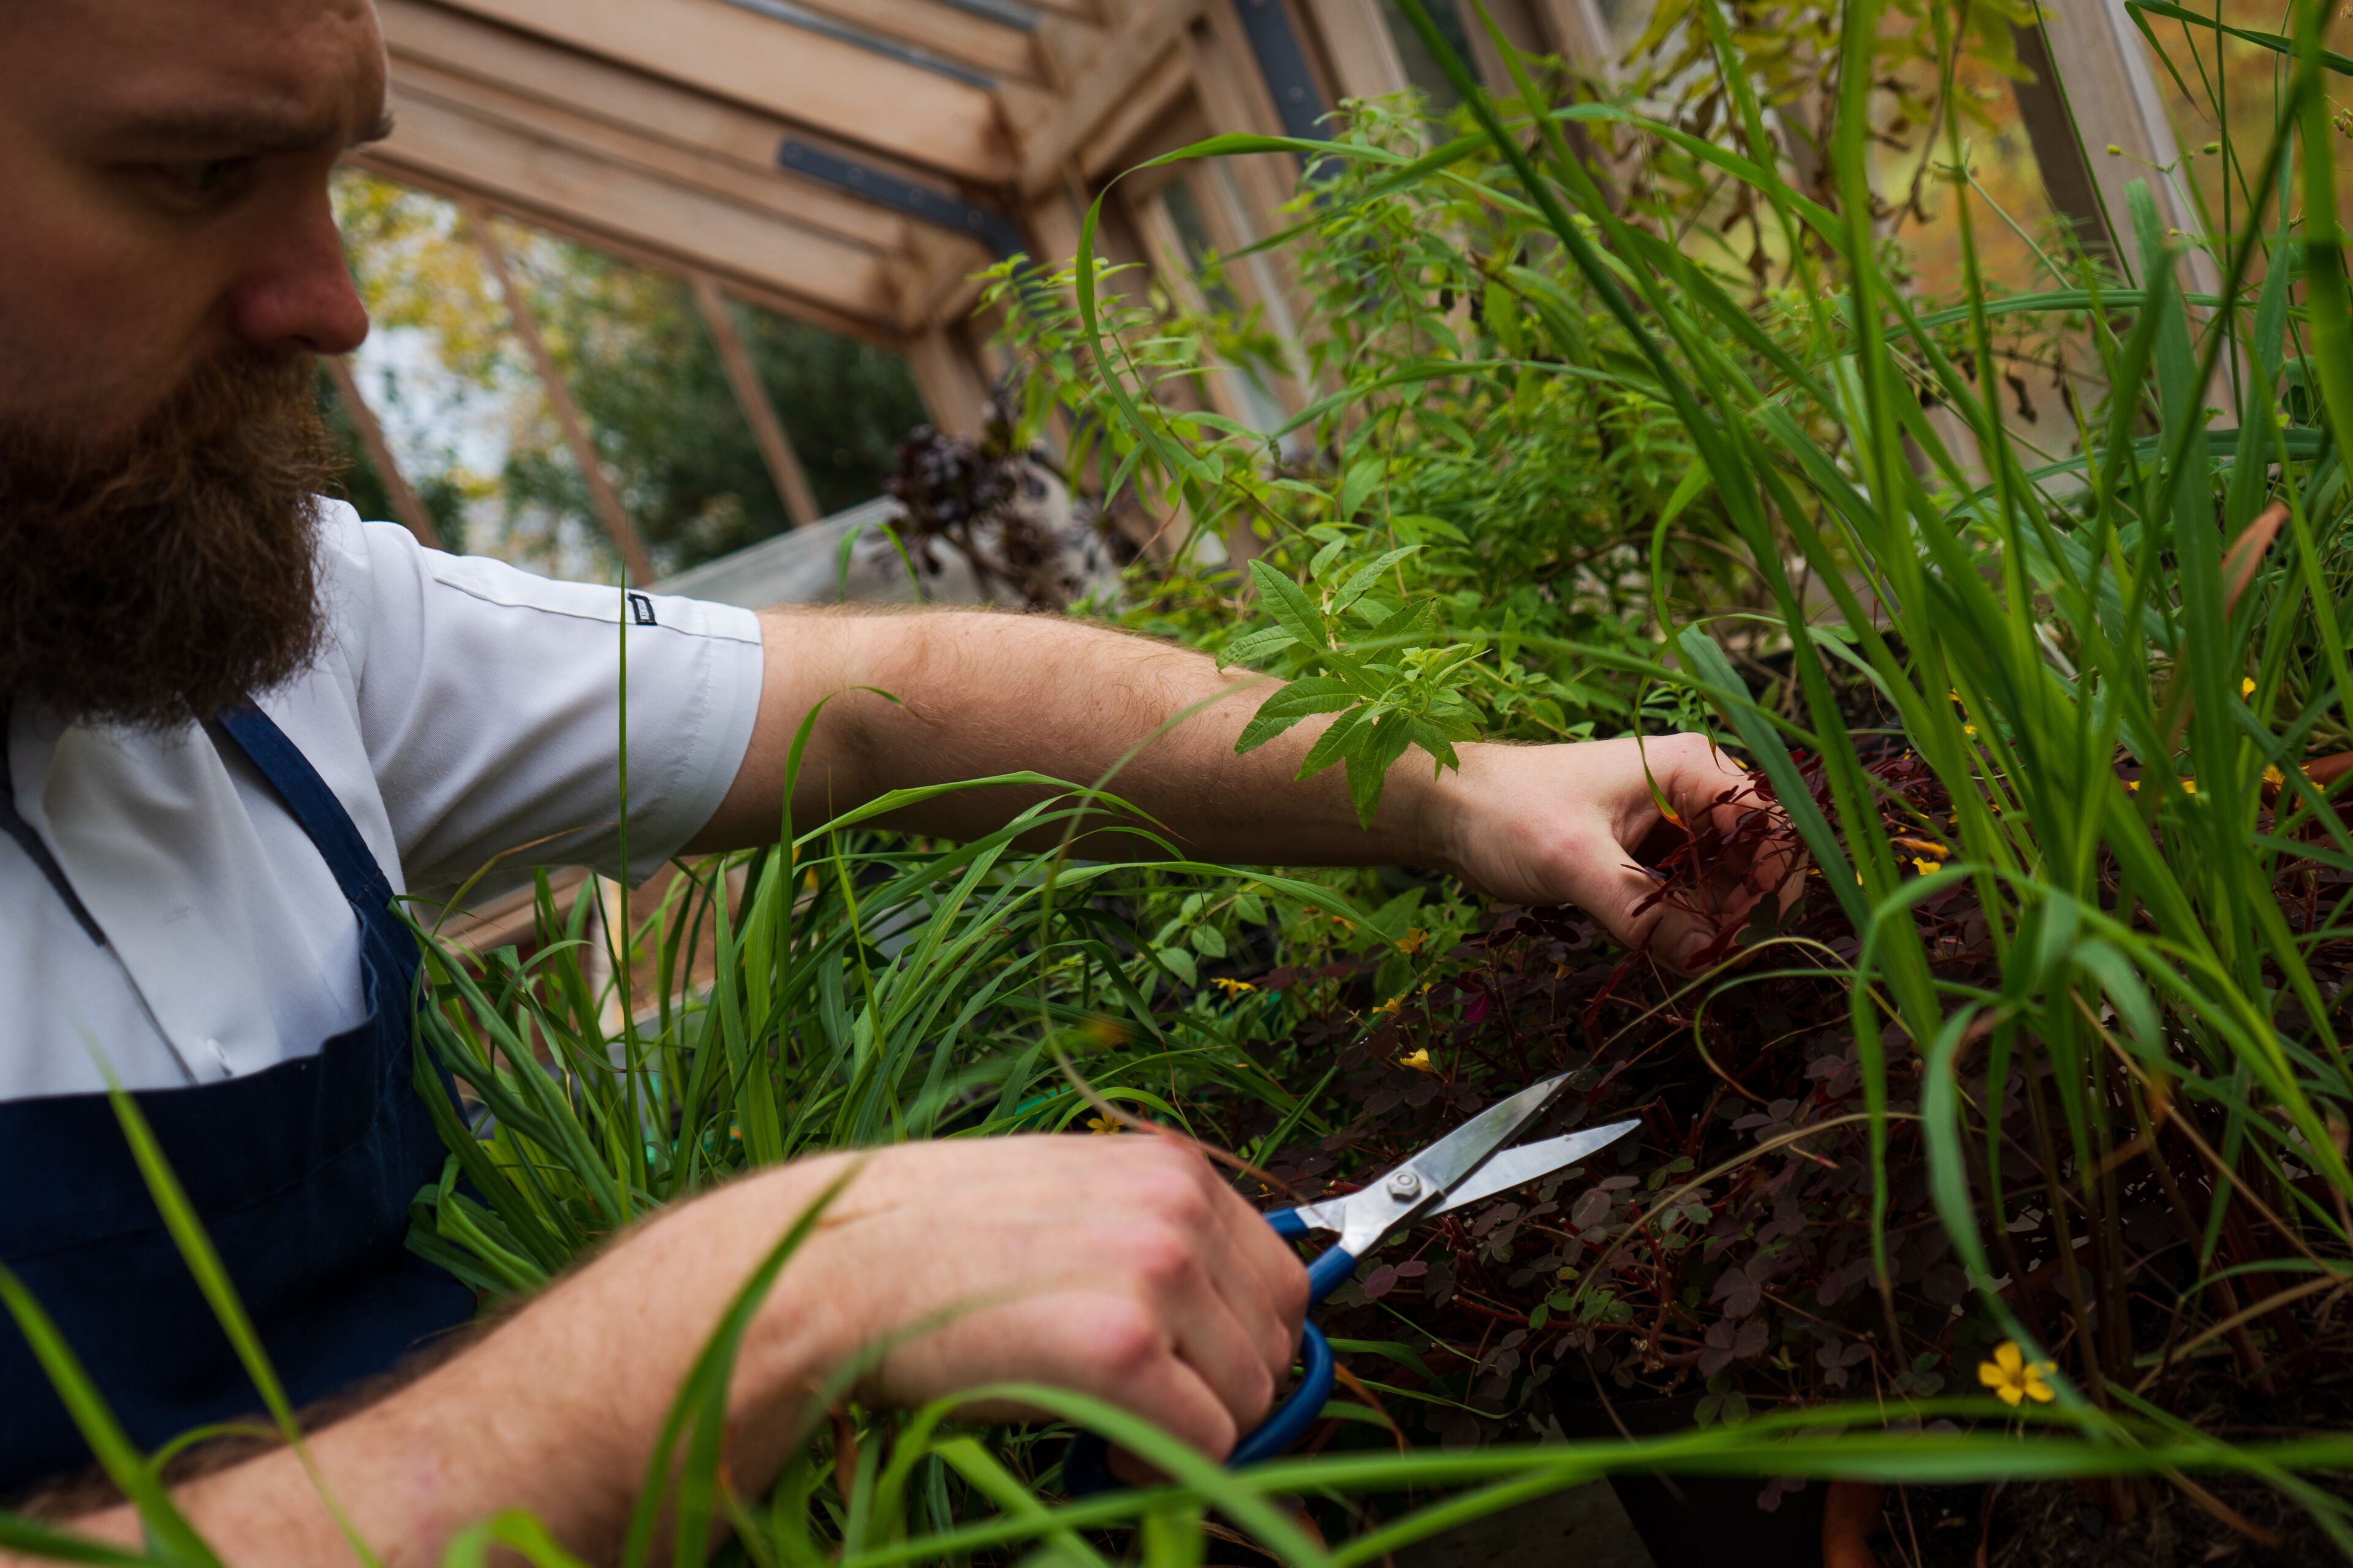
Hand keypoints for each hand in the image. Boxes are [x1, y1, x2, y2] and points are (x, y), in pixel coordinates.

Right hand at [764, 1136, 1307, 1463]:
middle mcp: (1178, 1206)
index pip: (1282, 1280)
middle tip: (1143, 1410)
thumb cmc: (941, 1248)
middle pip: (1275, 1345)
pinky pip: (1205, 1442)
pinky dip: (1165, 1468)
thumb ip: (1155, 1248)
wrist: (844, 1266)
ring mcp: (1155, 1271)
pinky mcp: (1122, 1345)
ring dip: (1193, 1433)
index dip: (1244, 1346)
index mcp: (1172, 1168)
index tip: (1192, 1377)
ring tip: (1110, 1420)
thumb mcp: (1071, 1209)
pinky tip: (1101, 1450)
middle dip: (1222, 1395)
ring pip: (1247, 1399)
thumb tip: (1231, 1337)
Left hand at [1429, 733, 1797, 970]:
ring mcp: (1668, 823)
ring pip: (1720, 881)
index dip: (1769, 878)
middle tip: (1706, 954)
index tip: (1744, 931)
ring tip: (1677, 952)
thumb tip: (1704, 961)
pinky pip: (1685, 893)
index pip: (1767, 821)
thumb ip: (1640, 912)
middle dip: (1737, 908)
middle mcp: (1689, 790)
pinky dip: (1679, 922)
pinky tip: (1660, 946)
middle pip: (1751, 857)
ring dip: (1707, 921)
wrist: (1450, 810)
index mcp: (1688, 767)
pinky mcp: (1645, 854)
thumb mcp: (1574, 860)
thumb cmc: (1508, 812)